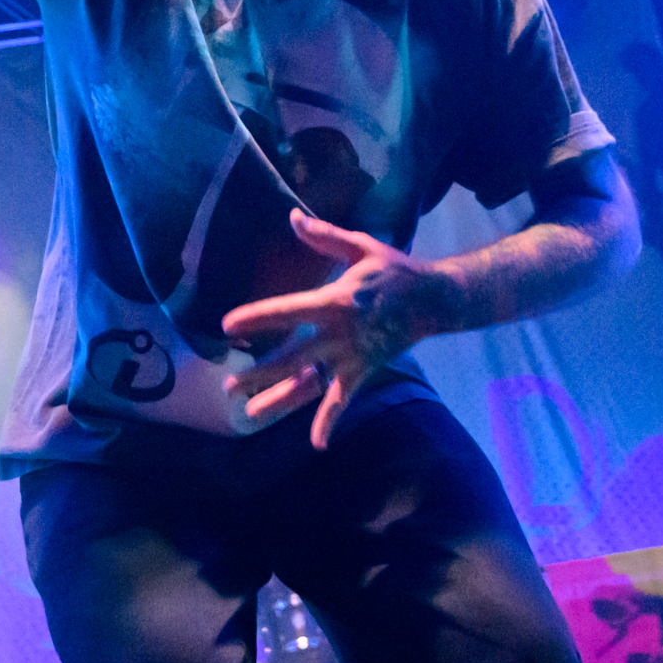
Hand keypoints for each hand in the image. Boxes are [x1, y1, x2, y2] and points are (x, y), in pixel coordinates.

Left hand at [221, 209, 441, 449]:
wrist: (434, 300)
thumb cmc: (395, 270)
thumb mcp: (361, 247)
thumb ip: (325, 237)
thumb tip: (293, 218)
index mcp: (336, 301)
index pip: (288, 311)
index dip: (257, 317)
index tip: (227, 324)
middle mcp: (340, 334)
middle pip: (292, 358)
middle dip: (258, 373)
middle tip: (227, 386)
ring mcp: (352, 357)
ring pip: (310, 384)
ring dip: (280, 399)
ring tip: (249, 414)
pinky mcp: (364, 370)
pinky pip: (343, 398)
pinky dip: (330, 421)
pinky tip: (316, 443)